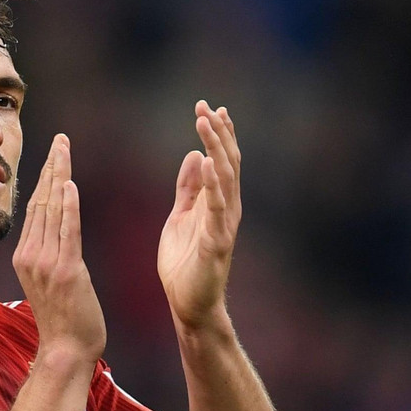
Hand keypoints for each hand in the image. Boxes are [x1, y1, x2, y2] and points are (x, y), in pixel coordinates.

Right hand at [13, 134, 105, 363]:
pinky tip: (69, 184)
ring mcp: (46, 263)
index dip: (45, 178)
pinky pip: (67, 232)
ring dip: (60, 176)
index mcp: (26, 255)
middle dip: (52, 167)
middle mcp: (31, 255)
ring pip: (53, 210)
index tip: (53, 153)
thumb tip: (56, 231)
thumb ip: (49, 253)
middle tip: (60, 140)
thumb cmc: (64, 319)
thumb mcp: (49, 281)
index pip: (36, 207)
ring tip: (64, 150)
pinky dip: (69, 206)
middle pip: (42, 201)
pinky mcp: (66, 271)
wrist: (66, 350)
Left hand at [157, 101, 241, 328]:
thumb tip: (197, 155)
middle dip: (218, 133)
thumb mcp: (181, 216)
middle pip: (228, 162)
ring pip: (227, 179)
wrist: (188, 303)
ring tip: (206, 123)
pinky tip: (210, 162)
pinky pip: (217, 209)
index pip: (222, 160)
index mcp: (217, 202)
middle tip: (205, 107)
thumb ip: (189, 188)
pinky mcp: (217, 243)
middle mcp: (227, 209)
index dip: (218, 134)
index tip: (209, 107)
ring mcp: (224, 225)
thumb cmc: (185, 262)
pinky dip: (215, 184)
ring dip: (217, 148)